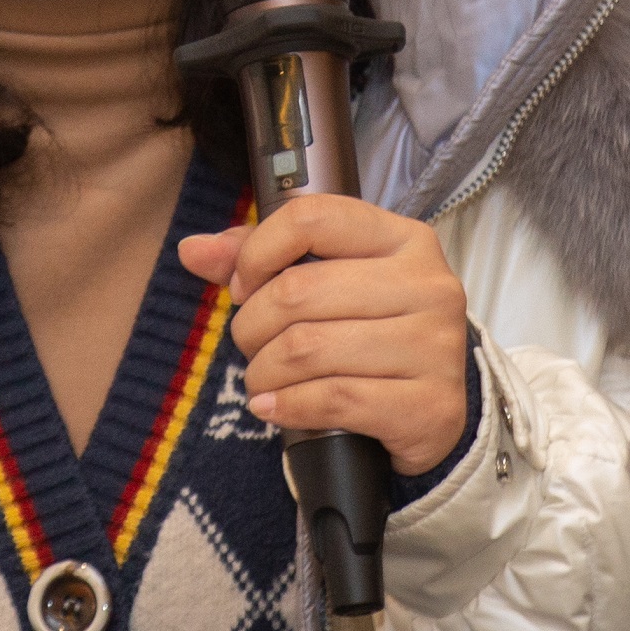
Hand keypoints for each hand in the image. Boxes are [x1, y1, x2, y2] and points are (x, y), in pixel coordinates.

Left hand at [178, 194, 472, 475]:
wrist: (431, 411)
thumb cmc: (370, 334)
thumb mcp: (326, 284)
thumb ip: (259, 258)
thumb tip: (193, 249)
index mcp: (403, 239)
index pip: (312, 218)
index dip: (258, 252)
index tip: (242, 286)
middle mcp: (428, 285)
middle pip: (300, 290)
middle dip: (252, 325)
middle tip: (249, 344)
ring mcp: (436, 346)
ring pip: (310, 349)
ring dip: (265, 371)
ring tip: (261, 380)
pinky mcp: (430, 405)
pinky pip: (334, 399)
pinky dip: (288, 406)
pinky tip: (274, 408)